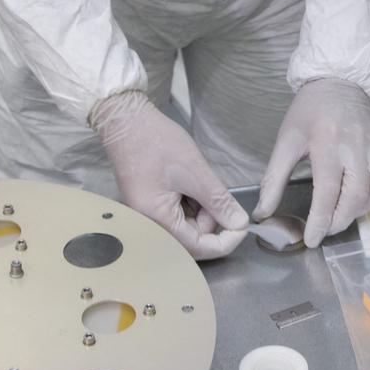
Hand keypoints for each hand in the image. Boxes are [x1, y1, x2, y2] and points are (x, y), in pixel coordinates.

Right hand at [92, 90, 248, 259]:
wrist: (126, 121)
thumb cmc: (158, 143)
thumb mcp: (196, 173)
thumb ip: (219, 202)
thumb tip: (240, 223)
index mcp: (157, 221)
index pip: (199, 247)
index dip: (226, 239)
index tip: (243, 223)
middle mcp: (149, 225)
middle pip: (193, 239)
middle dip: (211, 218)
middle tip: (214, 190)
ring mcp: (148, 216)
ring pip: (187, 226)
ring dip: (201, 209)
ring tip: (197, 180)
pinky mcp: (150, 205)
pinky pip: (176, 214)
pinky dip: (190, 202)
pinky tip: (188, 182)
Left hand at [254, 79, 369, 247]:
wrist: (338, 83)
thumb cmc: (309, 112)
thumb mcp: (286, 141)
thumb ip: (273, 179)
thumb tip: (262, 212)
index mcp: (327, 142)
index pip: (327, 191)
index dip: (320, 220)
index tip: (311, 239)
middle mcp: (356, 145)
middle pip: (354, 197)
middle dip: (338, 222)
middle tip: (323, 231)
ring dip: (356, 212)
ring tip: (338, 217)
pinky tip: (357, 201)